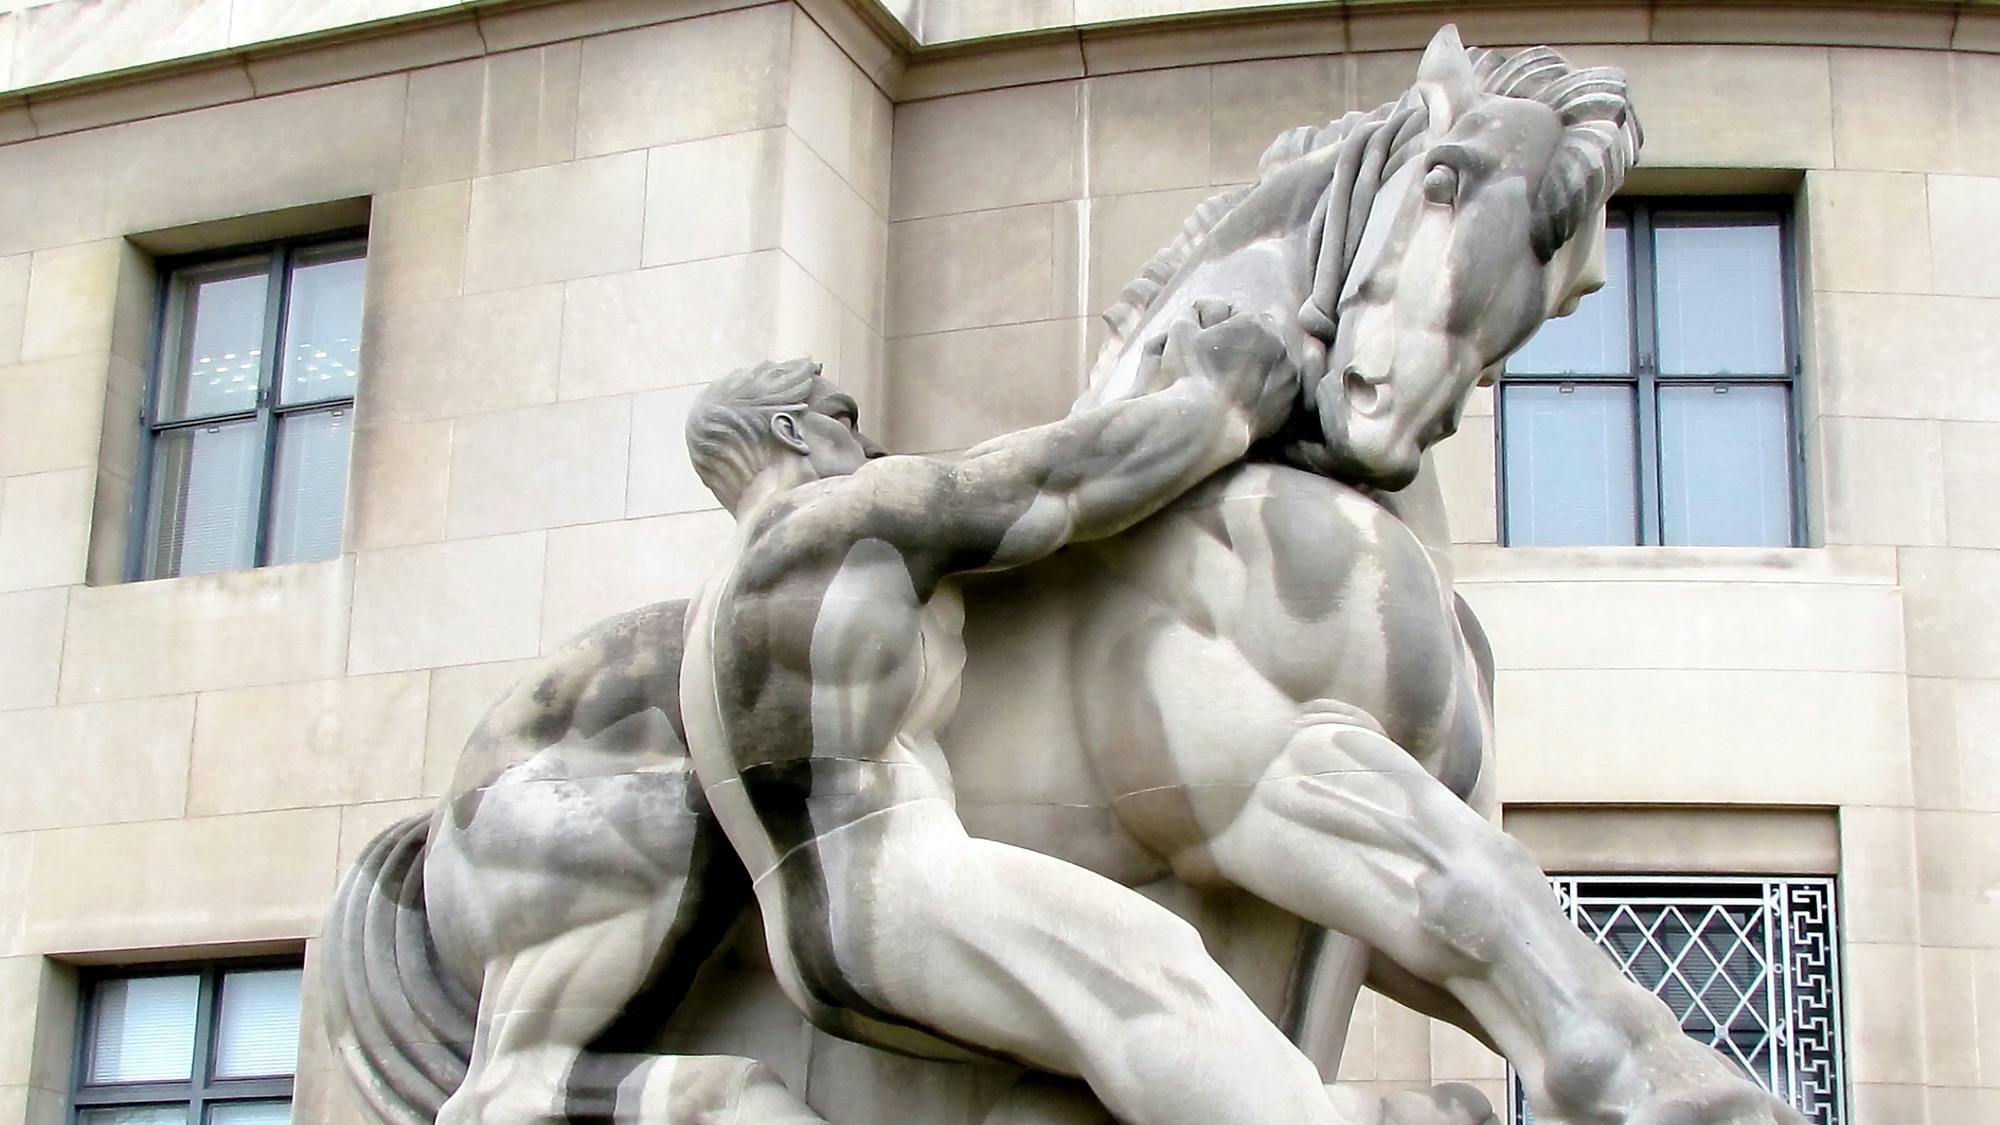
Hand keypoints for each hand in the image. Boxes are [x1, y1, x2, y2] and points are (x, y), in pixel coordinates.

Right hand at [1155, 298, 1300, 439]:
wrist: (1204, 427)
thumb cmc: (1189, 376)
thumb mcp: (1180, 332)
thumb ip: (1192, 314)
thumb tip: (1199, 312)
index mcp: (1256, 323)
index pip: (1237, 313)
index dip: (1218, 325)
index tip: (1206, 341)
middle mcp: (1280, 346)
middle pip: (1260, 337)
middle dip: (1243, 344)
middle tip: (1220, 362)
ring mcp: (1288, 378)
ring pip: (1272, 364)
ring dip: (1257, 367)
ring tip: (1232, 384)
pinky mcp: (1289, 406)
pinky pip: (1276, 392)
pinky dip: (1264, 393)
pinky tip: (1242, 401)